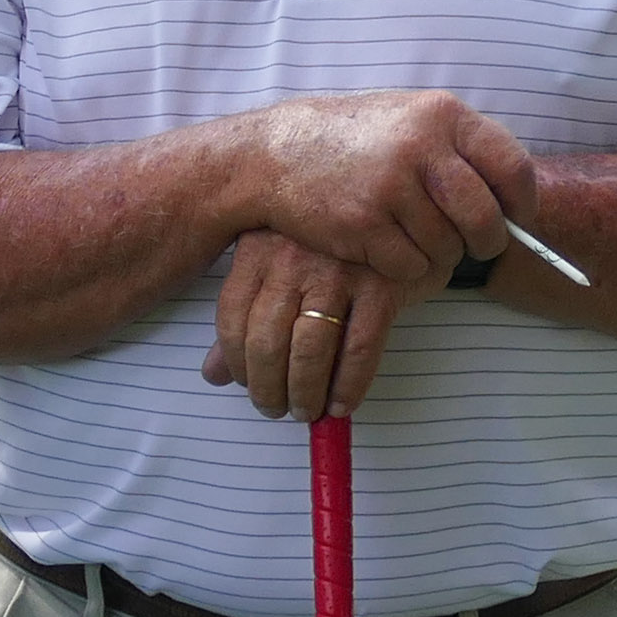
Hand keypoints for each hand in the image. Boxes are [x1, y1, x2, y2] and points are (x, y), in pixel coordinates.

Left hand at [202, 235, 404, 417]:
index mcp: (258, 249)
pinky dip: (348, 386)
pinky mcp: (380, 286)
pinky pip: (358, 350)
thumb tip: (215, 374)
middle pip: (266, 342)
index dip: (236, 363)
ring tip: (306, 410)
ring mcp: (337, 272)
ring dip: (305, 394)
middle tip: (275, 408)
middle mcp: (292, 259)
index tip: (246, 384)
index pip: (231, 319)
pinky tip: (341, 403)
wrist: (401, 206)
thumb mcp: (279, 263)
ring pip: (309, 352)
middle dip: (267, 389)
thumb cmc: (334, 242)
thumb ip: (246, 316)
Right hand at [235, 92, 535, 291]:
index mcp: (442, 115)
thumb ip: (459, 149)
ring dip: (438, 255)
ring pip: (448, 248)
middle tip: (475, 247)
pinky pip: (411, 266)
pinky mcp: (363, 224)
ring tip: (413, 237)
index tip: (517, 220)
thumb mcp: (410, 119)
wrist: (274, 153)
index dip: (521, 203)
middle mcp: (420, 147)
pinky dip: (405, 268)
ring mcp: (390, 186)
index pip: (511, 167)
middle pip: (485, 218)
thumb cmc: (352, 140)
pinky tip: (385, 247)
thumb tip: (515, 200)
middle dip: (487, 242)